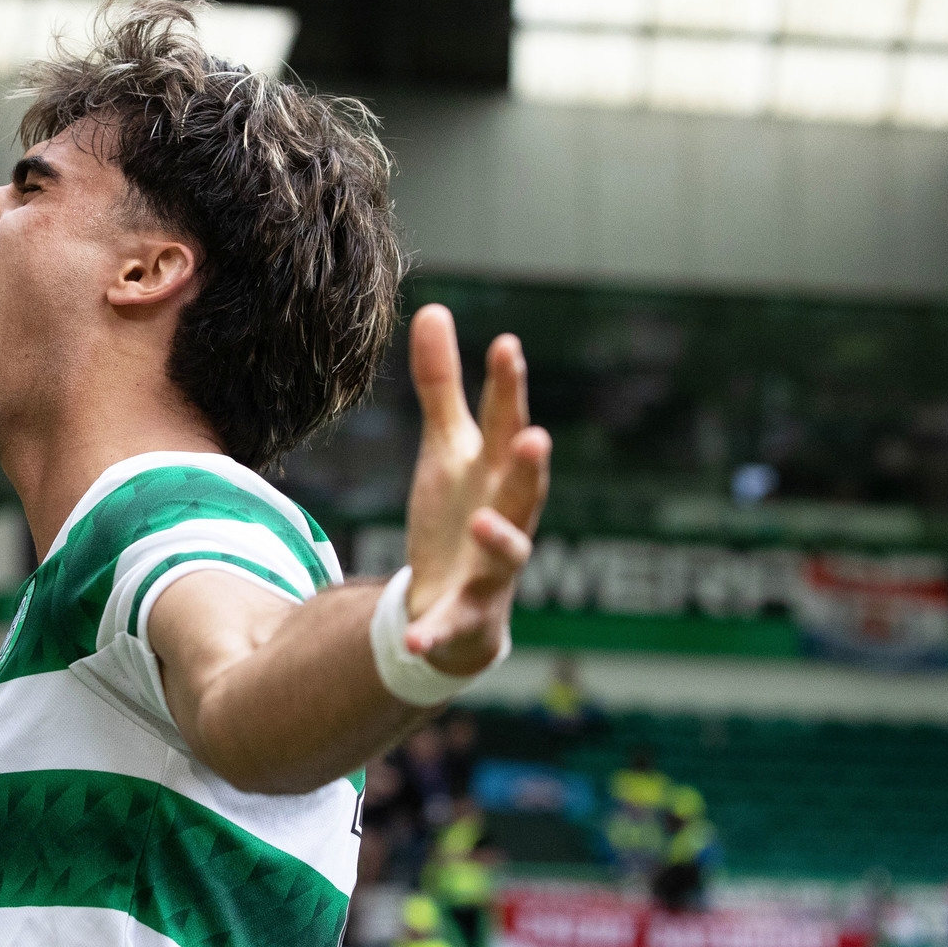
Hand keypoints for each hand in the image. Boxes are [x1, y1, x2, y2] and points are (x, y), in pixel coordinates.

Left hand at [402, 305, 551, 673]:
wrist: (457, 608)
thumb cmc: (459, 516)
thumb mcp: (443, 450)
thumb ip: (440, 386)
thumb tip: (434, 308)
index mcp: (496, 474)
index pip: (504, 424)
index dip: (508, 387)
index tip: (505, 345)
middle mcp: (505, 518)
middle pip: (523, 490)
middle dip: (529, 465)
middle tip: (534, 437)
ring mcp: (492, 571)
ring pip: (509, 555)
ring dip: (502, 539)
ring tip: (484, 521)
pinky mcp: (468, 617)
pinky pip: (452, 626)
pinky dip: (434, 632)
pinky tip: (413, 638)